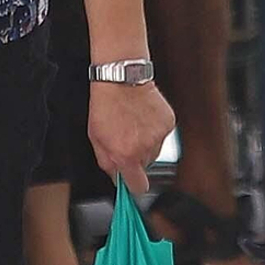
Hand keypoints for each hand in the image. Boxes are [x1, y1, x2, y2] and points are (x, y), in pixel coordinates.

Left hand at [88, 79, 174, 202]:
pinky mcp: (169, 123)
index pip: (137, 186)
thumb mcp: (95, 137)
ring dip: (146, 144)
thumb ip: (106, 162)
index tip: (131, 182)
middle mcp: (145, 149)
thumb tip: (116, 178)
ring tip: (133, 125)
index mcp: (126, 155)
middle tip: (125, 139)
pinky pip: (162, 136)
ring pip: (154, 151)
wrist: (121, 78)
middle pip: (145, 166)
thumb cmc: (105, 105)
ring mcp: (159, 136)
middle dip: (136, 158)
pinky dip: (154, 130)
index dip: (133, 185)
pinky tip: (142, 117)